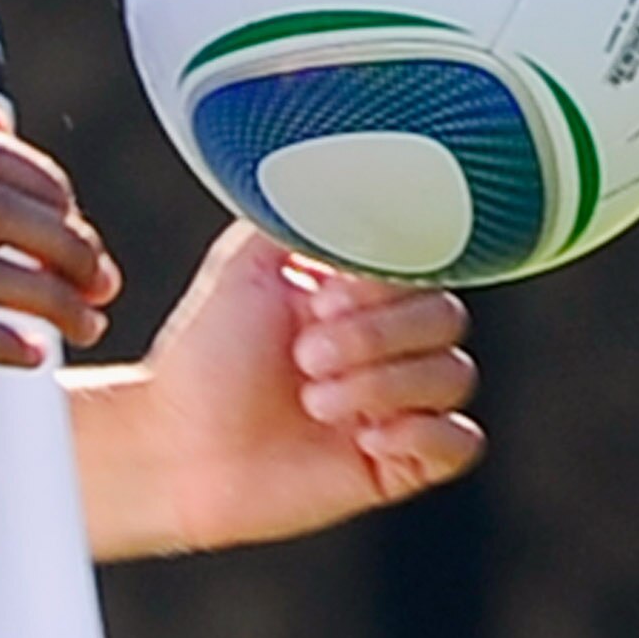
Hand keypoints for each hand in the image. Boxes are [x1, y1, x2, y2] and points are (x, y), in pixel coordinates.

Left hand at [75, 222, 482, 556]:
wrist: (176, 447)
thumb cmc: (206, 357)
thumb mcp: (245, 265)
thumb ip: (299, 214)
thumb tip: (344, 174)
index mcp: (358, 291)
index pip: (420, 265)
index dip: (380, 284)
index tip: (319, 297)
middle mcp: (386, 342)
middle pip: (447, 318)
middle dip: (376, 335)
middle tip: (305, 354)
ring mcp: (398, 401)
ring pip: (455, 374)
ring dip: (385, 384)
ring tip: (313, 400)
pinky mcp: (401, 463)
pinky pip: (462, 442)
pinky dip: (424, 432)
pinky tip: (366, 436)